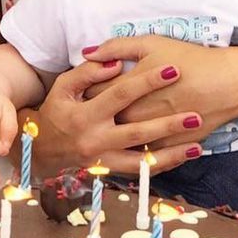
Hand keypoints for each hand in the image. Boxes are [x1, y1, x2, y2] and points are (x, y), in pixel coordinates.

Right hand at [32, 56, 202, 175]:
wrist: (41, 151)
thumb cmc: (56, 111)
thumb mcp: (64, 86)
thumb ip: (88, 73)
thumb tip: (116, 64)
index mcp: (86, 114)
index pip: (122, 94)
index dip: (147, 81)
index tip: (173, 70)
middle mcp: (96, 140)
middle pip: (138, 132)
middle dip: (168, 124)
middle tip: (195, 115)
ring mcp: (103, 160)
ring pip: (141, 161)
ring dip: (170, 155)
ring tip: (197, 146)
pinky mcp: (108, 172)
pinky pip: (137, 173)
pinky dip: (159, 167)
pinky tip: (181, 158)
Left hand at [82, 36, 234, 141]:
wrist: (226, 84)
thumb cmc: (189, 60)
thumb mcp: (152, 44)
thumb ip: (116, 47)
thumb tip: (88, 52)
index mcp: (126, 90)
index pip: (94, 90)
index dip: (88, 87)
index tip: (86, 84)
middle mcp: (133, 116)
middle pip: (104, 117)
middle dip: (96, 110)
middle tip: (94, 104)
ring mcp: (149, 135)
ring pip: (119, 138)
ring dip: (111, 130)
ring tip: (109, 119)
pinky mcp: (165, 149)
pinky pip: (142, 153)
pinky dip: (135, 146)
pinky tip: (132, 137)